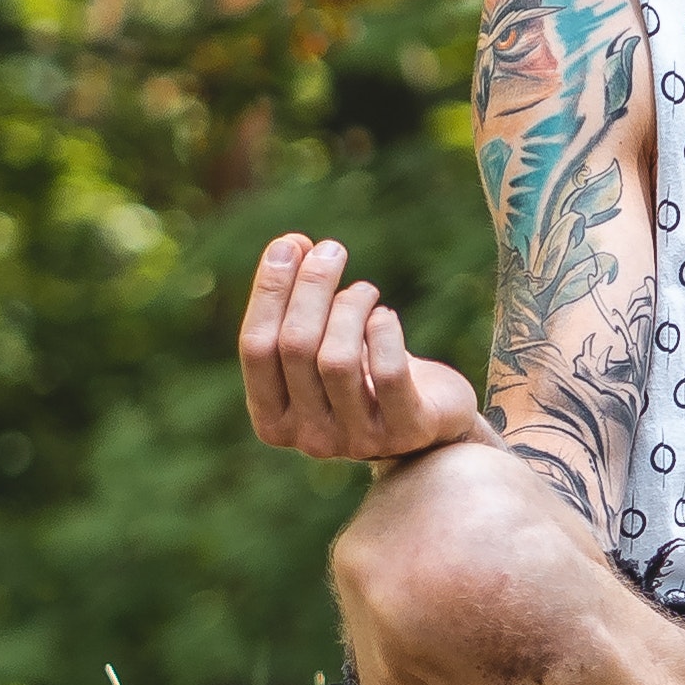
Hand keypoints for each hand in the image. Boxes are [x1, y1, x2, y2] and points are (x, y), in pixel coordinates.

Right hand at [240, 232, 489, 464]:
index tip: (289, 243)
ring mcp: (356, 441)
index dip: (269, 291)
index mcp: (272, 420)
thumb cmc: (365, 375)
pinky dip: (384, 332)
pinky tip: (385, 316)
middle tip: (332, 250)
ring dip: (351, 308)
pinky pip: (387, 373)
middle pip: (295, 347)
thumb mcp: (321, 347)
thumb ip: (296, 306)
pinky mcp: (405, 432)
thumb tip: (287, 245)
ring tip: (366, 291)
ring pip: (336, 359)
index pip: (254, 348)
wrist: (430, 421)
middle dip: (312, 287)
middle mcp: (308, 439)